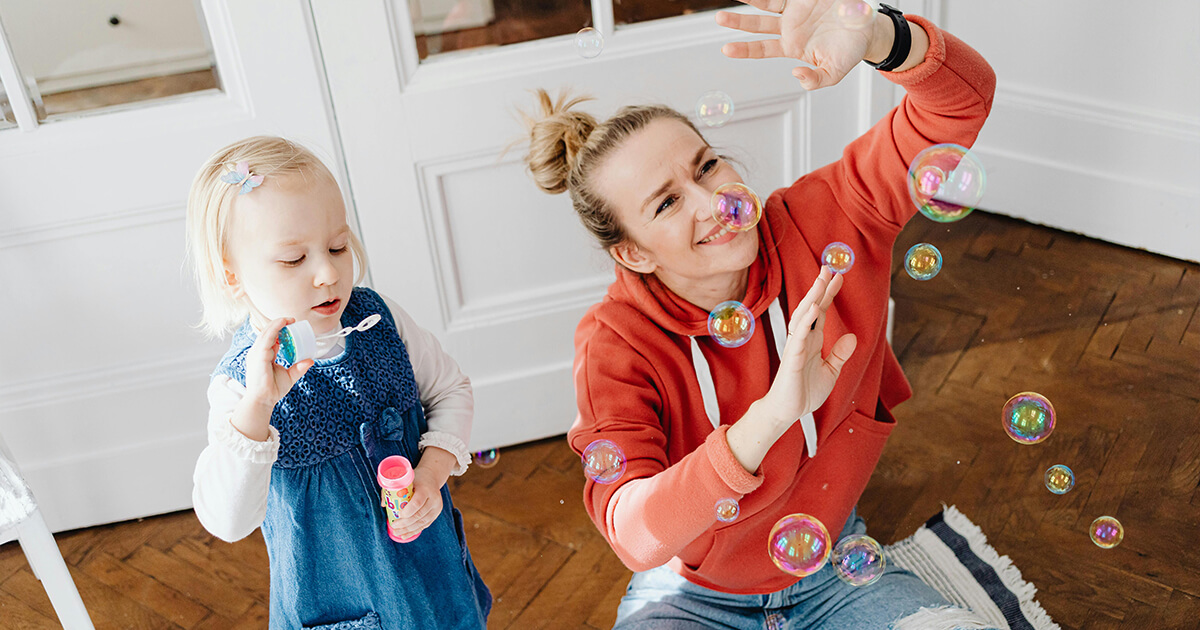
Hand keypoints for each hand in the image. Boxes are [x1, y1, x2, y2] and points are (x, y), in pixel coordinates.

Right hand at [243, 317, 313, 408]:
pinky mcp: (258, 356)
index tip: (291, 325)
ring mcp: (256, 353)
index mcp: (262, 355)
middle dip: (278, 324)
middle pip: (267, 333)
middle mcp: (257, 352)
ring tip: (289, 319)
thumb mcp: (289, 376)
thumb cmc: (273, 390)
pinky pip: (267, 338)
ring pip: (266, 332)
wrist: (263, 400)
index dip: (279, 330)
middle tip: (292, 320)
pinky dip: (275, 329)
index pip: (270, 338)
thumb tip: (311, 360)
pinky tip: (283, 324)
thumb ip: (299, 368)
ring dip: (277, 323)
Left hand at [389, 462, 446, 540]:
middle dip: (405, 524)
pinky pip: (425, 524)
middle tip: (394, 526)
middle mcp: (434, 499)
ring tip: (397, 533)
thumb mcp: (406, 480)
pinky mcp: (436, 513)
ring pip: (422, 522)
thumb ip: (393, 489)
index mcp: (426, 489)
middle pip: (419, 515)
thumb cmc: (416, 478)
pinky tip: (405, 535)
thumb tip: (384, 505)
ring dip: (408, 530)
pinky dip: (414, 531)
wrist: (432, 477)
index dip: (407, 512)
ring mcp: (437, 507)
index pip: (417, 503)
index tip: (397, 515)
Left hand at [716, 0, 874, 89]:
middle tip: (718, 18)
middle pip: (757, 24)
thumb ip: (815, 80)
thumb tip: (796, 75)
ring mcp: (797, 9)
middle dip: (738, 22)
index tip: (725, 49)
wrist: (868, 30)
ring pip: (768, 3)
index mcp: (791, 46)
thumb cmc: (848, 53)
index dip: (744, 49)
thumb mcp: (833, 74)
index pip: (761, 49)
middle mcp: (789, 27)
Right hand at [758, 267, 857, 424]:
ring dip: (812, 297)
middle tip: (828, 267)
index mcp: (812, 341)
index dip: (829, 295)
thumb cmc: (804, 392)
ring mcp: (796, 346)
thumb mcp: (831, 372)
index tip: (838, 277)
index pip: (820, 312)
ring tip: (821, 280)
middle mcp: (803, 339)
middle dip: (820, 288)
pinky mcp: (792, 357)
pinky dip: (806, 320)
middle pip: (811, 307)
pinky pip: (798, 335)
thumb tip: (852, 336)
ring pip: (803, 315)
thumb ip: (840, 354)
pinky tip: (813, 307)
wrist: (787, 412)